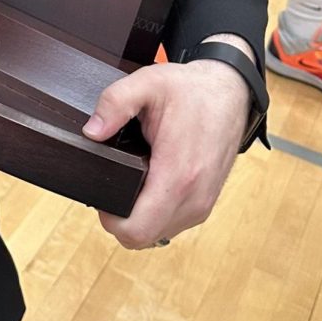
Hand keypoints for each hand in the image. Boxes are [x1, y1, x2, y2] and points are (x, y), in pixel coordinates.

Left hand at [83, 56, 250, 248]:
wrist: (230, 92)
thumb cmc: (191, 89)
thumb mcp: (147, 83)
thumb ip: (114, 103)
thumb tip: (91, 131)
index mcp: (178, 175)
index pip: (137, 230)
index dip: (110, 219)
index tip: (101, 194)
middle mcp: (194, 198)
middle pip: (143, 237)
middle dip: (119, 218)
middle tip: (110, 185)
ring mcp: (203, 204)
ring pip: (158, 233)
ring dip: (138, 216)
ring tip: (130, 181)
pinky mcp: (205, 202)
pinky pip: (172, 222)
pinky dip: (155, 212)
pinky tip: (148, 184)